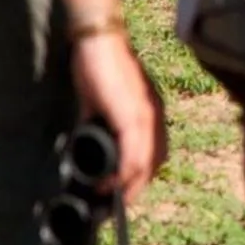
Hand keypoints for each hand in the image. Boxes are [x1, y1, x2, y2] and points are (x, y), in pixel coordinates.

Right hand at [71, 32, 165, 202]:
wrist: (98, 41)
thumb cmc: (99, 66)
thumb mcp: (101, 102)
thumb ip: (100, 121)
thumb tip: (89, 140)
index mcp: (151, 112)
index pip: (154, 152)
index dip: (140, 175)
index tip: (122, 191)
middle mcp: (155, 116)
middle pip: (154, 162)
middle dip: (136, 186)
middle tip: (116, 203)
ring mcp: (146, 116)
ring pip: (146, 162)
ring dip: (130, 185)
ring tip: (111, 199)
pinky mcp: (132, 116)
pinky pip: (134, 153)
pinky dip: (124, 173)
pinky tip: (110, 183)